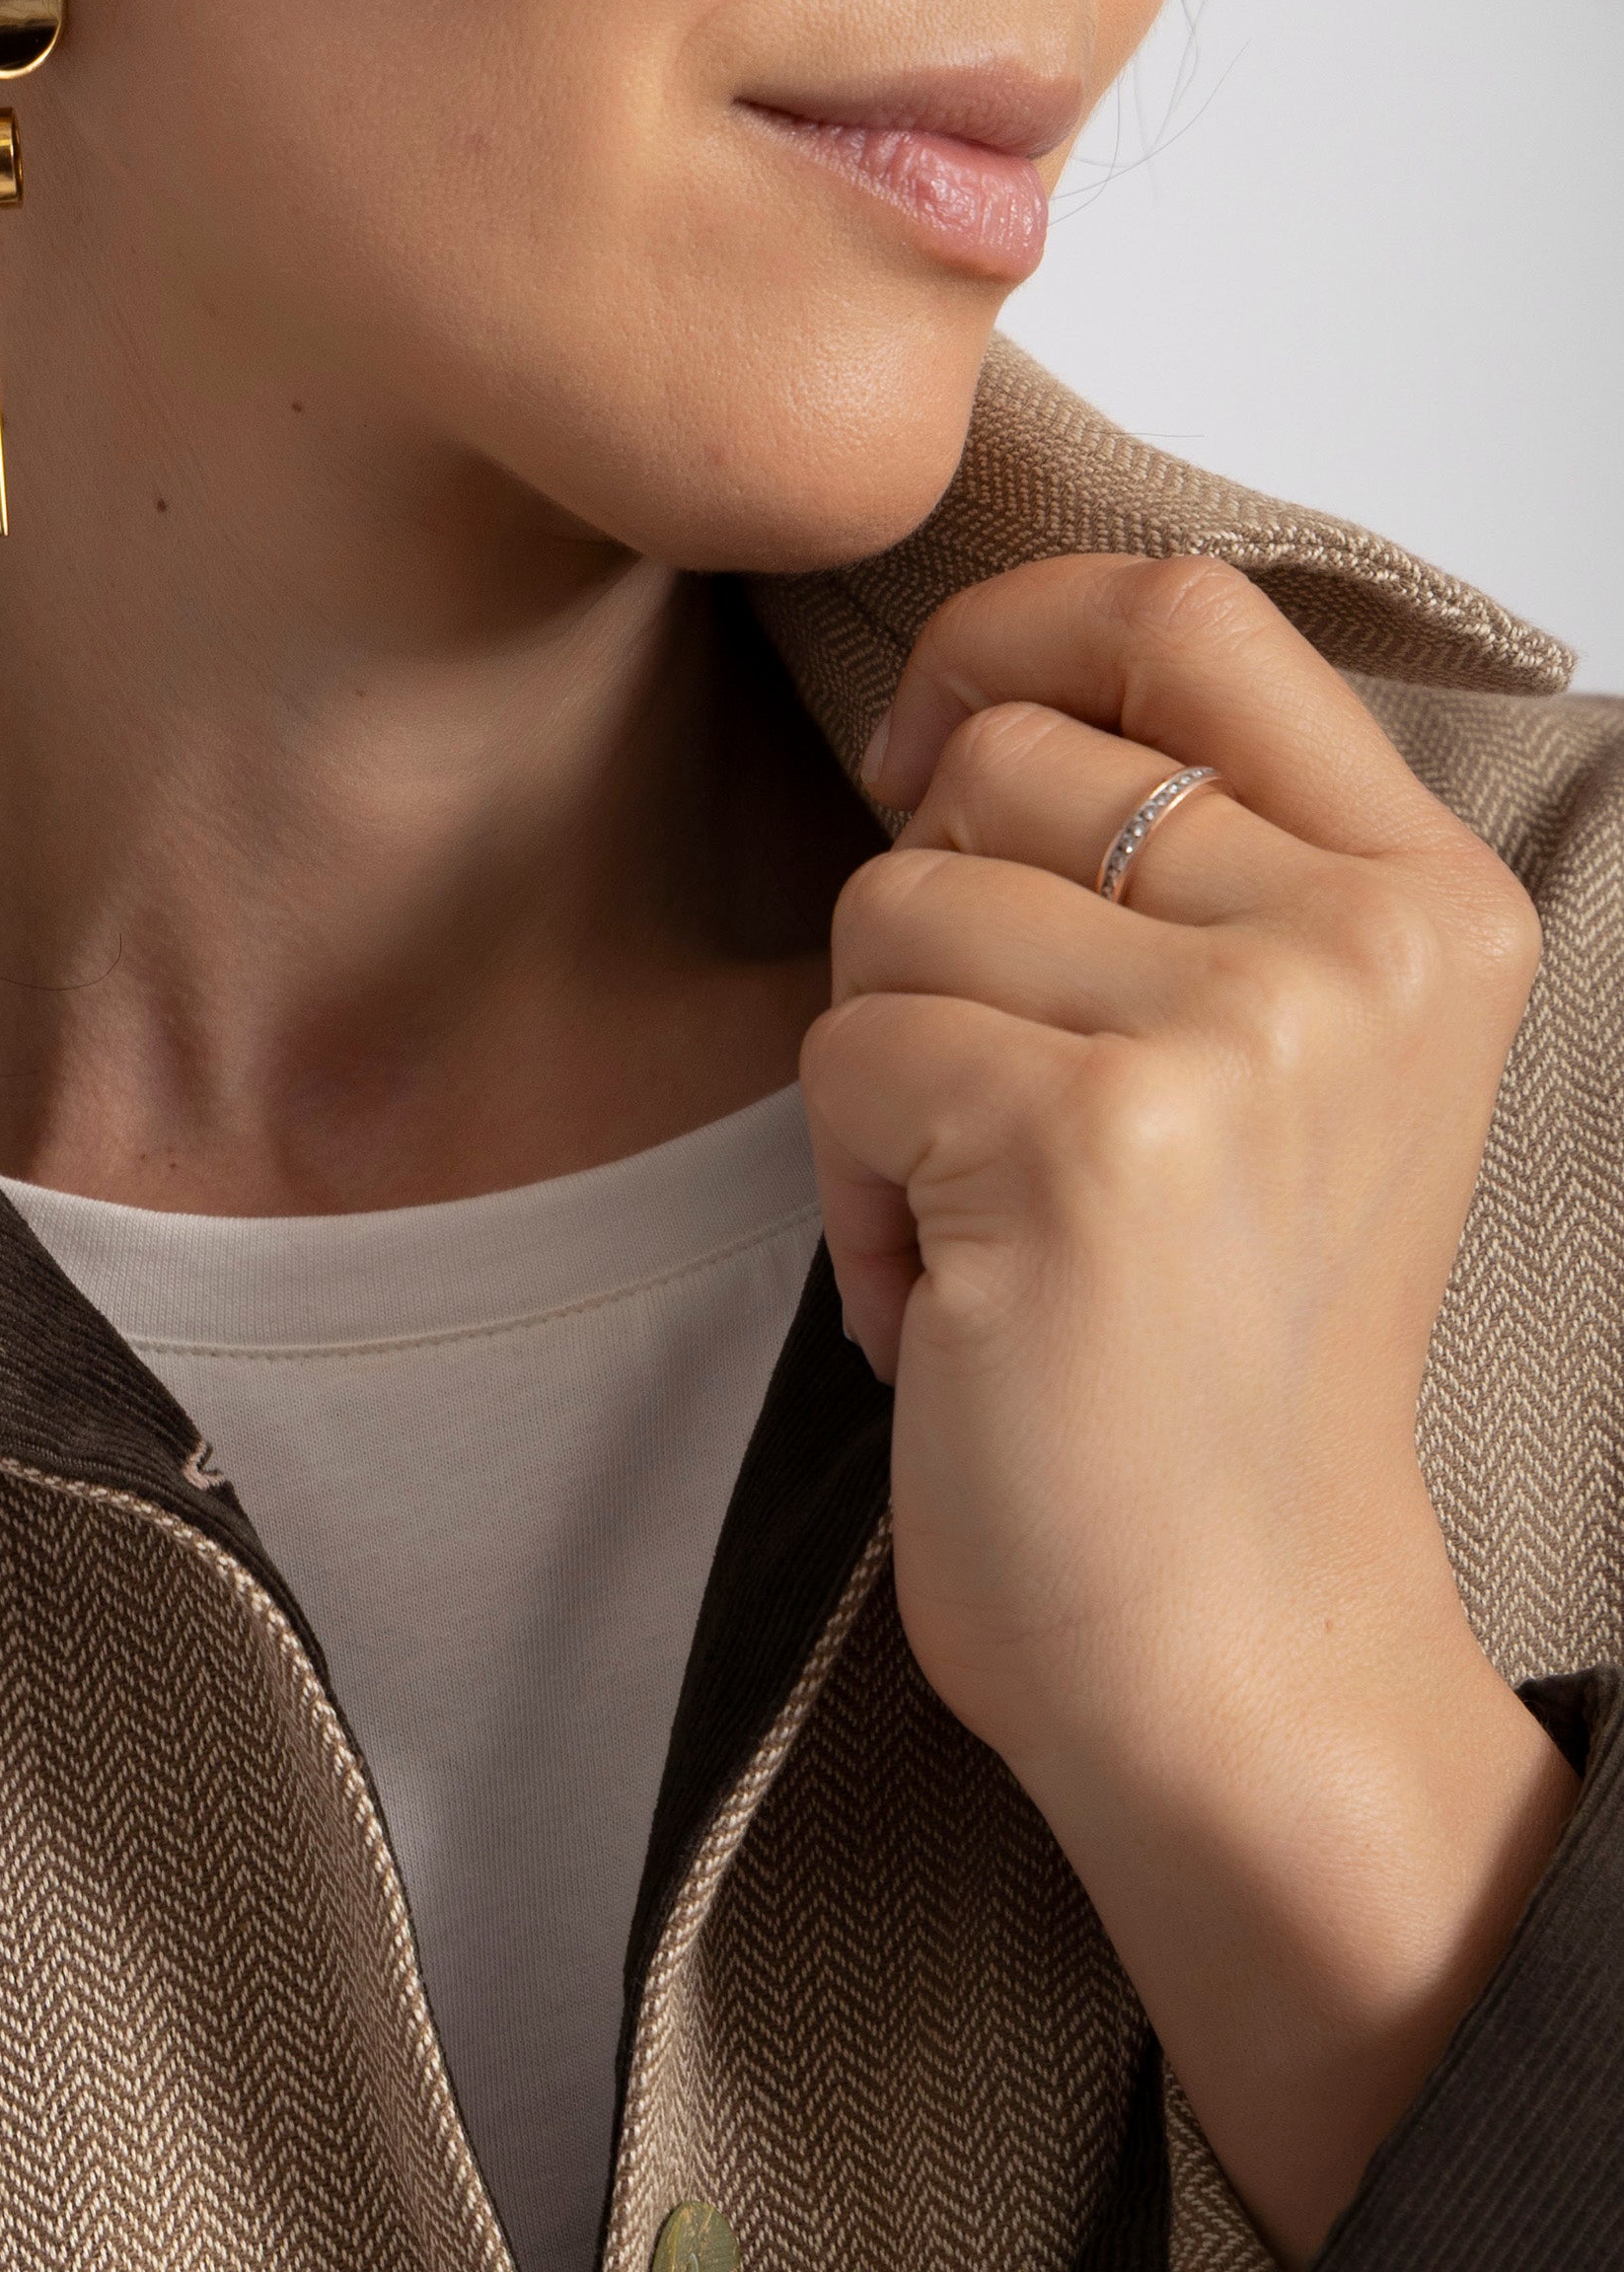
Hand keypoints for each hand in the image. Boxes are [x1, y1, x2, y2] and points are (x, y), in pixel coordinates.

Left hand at [801, 555, 1576, 2266]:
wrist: (1231, 1656)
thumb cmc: (1211, 1394)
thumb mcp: (1272, 1085)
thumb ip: (1183, 884)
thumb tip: (952, 718)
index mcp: (1426, 905)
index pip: (1186, 615)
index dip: (1006, 642)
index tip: (921, 755)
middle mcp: (1356, 944)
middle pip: (995, 769)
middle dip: (925, 941)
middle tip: (988, 1131)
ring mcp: (1229, 1034)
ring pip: (892, 910)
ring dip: (880, 1088)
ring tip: (981, 1247)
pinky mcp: (1075, 1142)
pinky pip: (846, 1057)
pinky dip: (853, 1202)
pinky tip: (949, 1317)